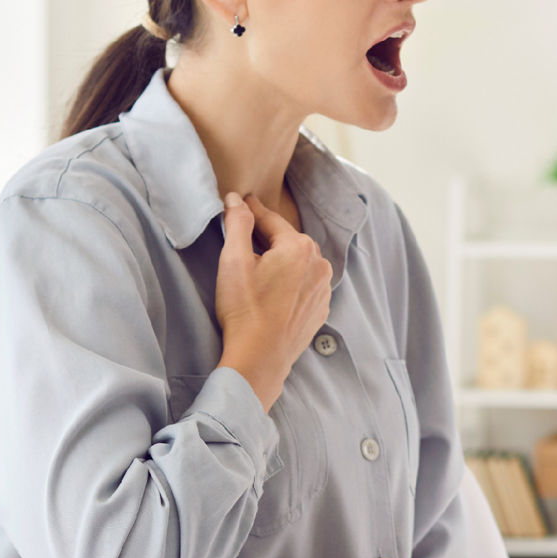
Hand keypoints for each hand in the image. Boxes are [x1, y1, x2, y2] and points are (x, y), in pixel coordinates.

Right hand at [215, 191, 330, 408]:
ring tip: (259, 267)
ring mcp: (323, 288)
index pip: (271, 220)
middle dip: (267, 238)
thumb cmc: (245, 309)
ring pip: (298, 263)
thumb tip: (236, 200)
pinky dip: (291, 282)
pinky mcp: (320, 309)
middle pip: (287, 241)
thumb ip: (237, 224)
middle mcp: (319, 264)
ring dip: (281, 261)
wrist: (260, 357)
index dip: (252, 211)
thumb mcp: (234, 260)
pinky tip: (274, 291)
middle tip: (246, 237)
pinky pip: (305, 285)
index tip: (242, 201)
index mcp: (299, 247)